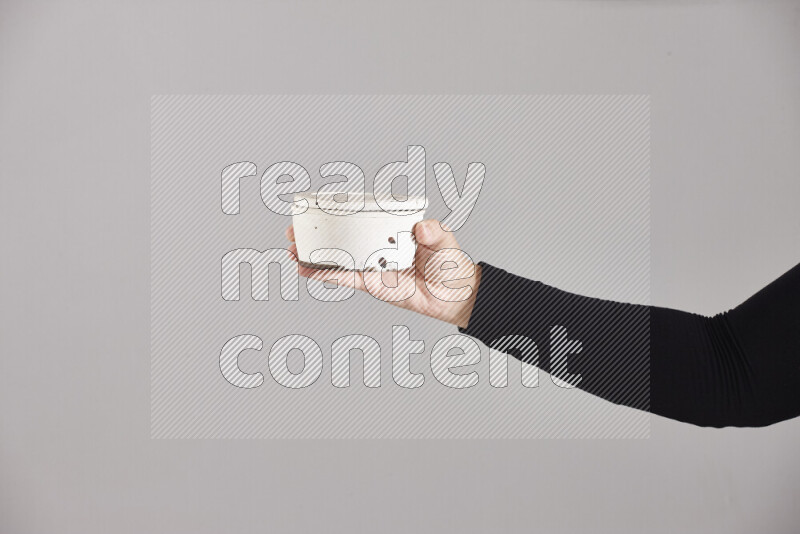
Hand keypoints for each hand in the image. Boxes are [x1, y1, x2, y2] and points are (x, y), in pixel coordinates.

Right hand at [286, 220, 480, 328]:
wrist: (456, 295)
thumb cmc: (450, 263)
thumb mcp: (445, 239)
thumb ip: (434, 232)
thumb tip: (422, 227)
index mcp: (392, 230)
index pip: (365, 218)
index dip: (341, 212)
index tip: (318, 207)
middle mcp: (379, 246)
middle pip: (344, 237)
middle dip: (319, 233)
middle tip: (296, 228)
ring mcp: (373, 266)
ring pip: (339, 258)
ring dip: (316, 254)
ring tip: (294, 249)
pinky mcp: (372, 285)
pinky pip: (346, 278)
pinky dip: (327, 274)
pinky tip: (308, 270)